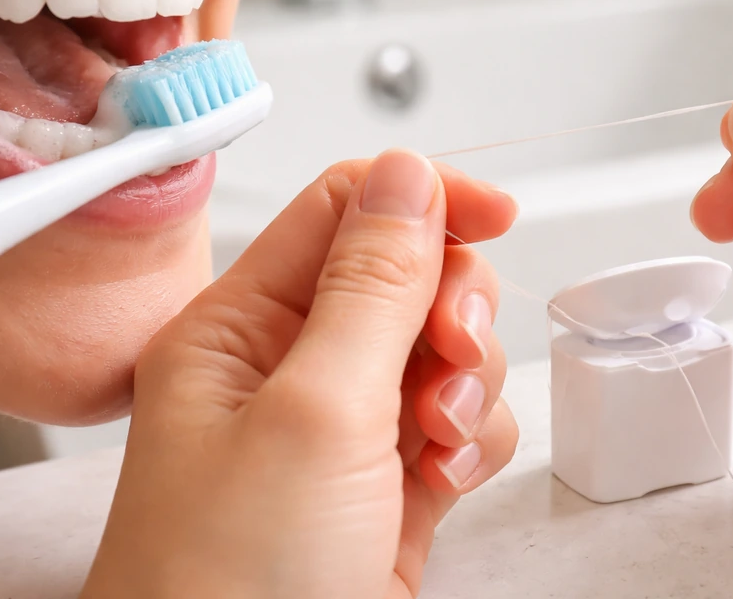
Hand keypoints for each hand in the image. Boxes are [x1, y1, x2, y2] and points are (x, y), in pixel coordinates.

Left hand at [82, 150, 519, 598]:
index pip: (341, 211)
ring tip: (436, 445)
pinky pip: (453, 422)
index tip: (496, 215)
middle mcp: (285, 367)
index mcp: (239, 326)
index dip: (423, 200)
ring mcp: (338, 427)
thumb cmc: (236, 585)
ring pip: (439, 351)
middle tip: (451, 354)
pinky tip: (442, 485)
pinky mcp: (383, 484)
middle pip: (403, 278)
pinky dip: (467, 443)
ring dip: (462, 385)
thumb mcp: (314, 412)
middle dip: (448, 310)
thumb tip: (409, 174)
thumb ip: (371, 286)